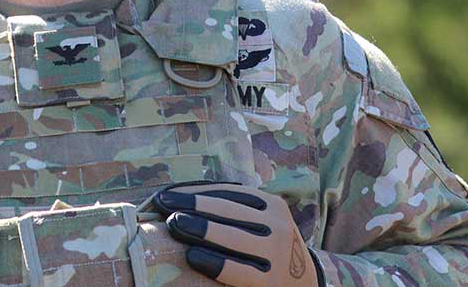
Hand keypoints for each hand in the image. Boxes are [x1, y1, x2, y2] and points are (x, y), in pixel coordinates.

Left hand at [153, 183, 322, 286]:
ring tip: (173, 223)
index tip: (167, 192)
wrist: (305, 284)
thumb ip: (234, 212)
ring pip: (232, 237)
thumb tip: (184, 199)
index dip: (195, 191)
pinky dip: (213, 262)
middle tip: (162, 203)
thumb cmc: (270, 248)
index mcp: (272, 205)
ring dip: (199, 228)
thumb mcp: (262, 223)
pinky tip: (191, 256)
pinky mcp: (270, 282)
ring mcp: (276, 254)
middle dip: (191, 205)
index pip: (228, 192)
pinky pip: (236, 270)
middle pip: (227, 210)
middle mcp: (277, 225)